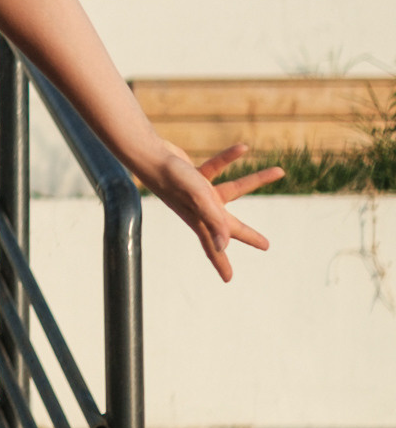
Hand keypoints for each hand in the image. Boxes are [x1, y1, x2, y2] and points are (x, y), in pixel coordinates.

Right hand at [136, 140, 280, 282]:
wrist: (150, 154)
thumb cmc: (173, 178)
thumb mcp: (199, 198)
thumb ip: (214, 221)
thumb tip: (224, 246)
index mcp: (200, 220)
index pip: (213, 248)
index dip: (221, 264)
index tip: (228, 279)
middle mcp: (200, 209)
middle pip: (229, 225)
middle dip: (247, 235)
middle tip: (265, 245)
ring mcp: (198, 193)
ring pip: (232, 189)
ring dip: (255, 180)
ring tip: (279, 172)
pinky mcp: (194, 176)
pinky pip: (217, 166)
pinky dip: (229, 157)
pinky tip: (244, 148)